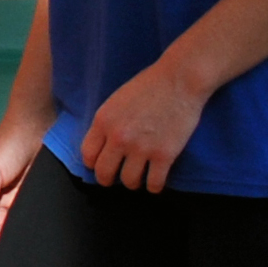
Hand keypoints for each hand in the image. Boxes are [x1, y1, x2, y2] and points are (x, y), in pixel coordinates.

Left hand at [81, 58, 207, 192]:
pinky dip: (154, 186)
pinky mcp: (164, 155)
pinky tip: (155, 181)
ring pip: (129, 181)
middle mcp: (119, 138)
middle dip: (108, 179)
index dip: (94, 163)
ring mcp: (141, 148)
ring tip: (139, 176)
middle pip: (104, 173)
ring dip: (133, 181)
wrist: (179, 80)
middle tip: (116, 177)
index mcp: (103, 121)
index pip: (88, 155)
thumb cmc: (149, 85)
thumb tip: (103, 145)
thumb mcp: (116, 101)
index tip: (101, 164)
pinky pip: (154, 184)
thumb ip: (107, 123)